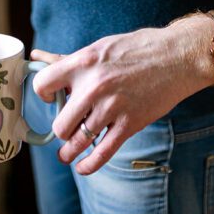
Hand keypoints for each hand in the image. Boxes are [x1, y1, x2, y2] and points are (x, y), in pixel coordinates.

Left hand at [30, 17, 213, 173]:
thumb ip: (68, 59)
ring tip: (68, 153)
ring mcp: (112, 107)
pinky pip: (102, 154)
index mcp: (84, 62)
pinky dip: (88, 166)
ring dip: (69, 152)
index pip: (43, 84)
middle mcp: (94, 86)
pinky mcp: (130, 123)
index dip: (43, 94)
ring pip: (77, 143)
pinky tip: (83, 166)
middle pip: (59, 125)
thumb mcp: (100, 47)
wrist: (176, 56)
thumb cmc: (136, 48)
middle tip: (68, 126)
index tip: (52, 97)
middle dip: (60, 130)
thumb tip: (37, 57)